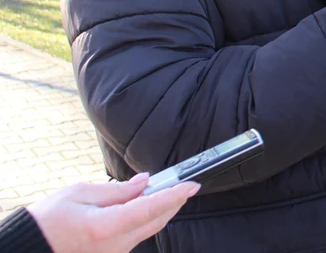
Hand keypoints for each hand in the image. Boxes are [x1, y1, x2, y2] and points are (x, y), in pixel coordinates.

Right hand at [26, 173, 197, 252]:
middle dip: (173, 201)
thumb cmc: (48, 220)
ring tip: (164, 191)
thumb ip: (117, 190)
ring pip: (148, 229)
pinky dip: (144, 219)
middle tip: (185, 184)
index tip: (192, 185)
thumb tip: (144, 182)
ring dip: (159, 210)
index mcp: (106, 227)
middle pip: (156, 220)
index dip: (174, 195)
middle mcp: (115, 245)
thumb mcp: (79, 193)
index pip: (151, 208)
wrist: (30, 247)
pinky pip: (136, 236)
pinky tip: (142, 206)